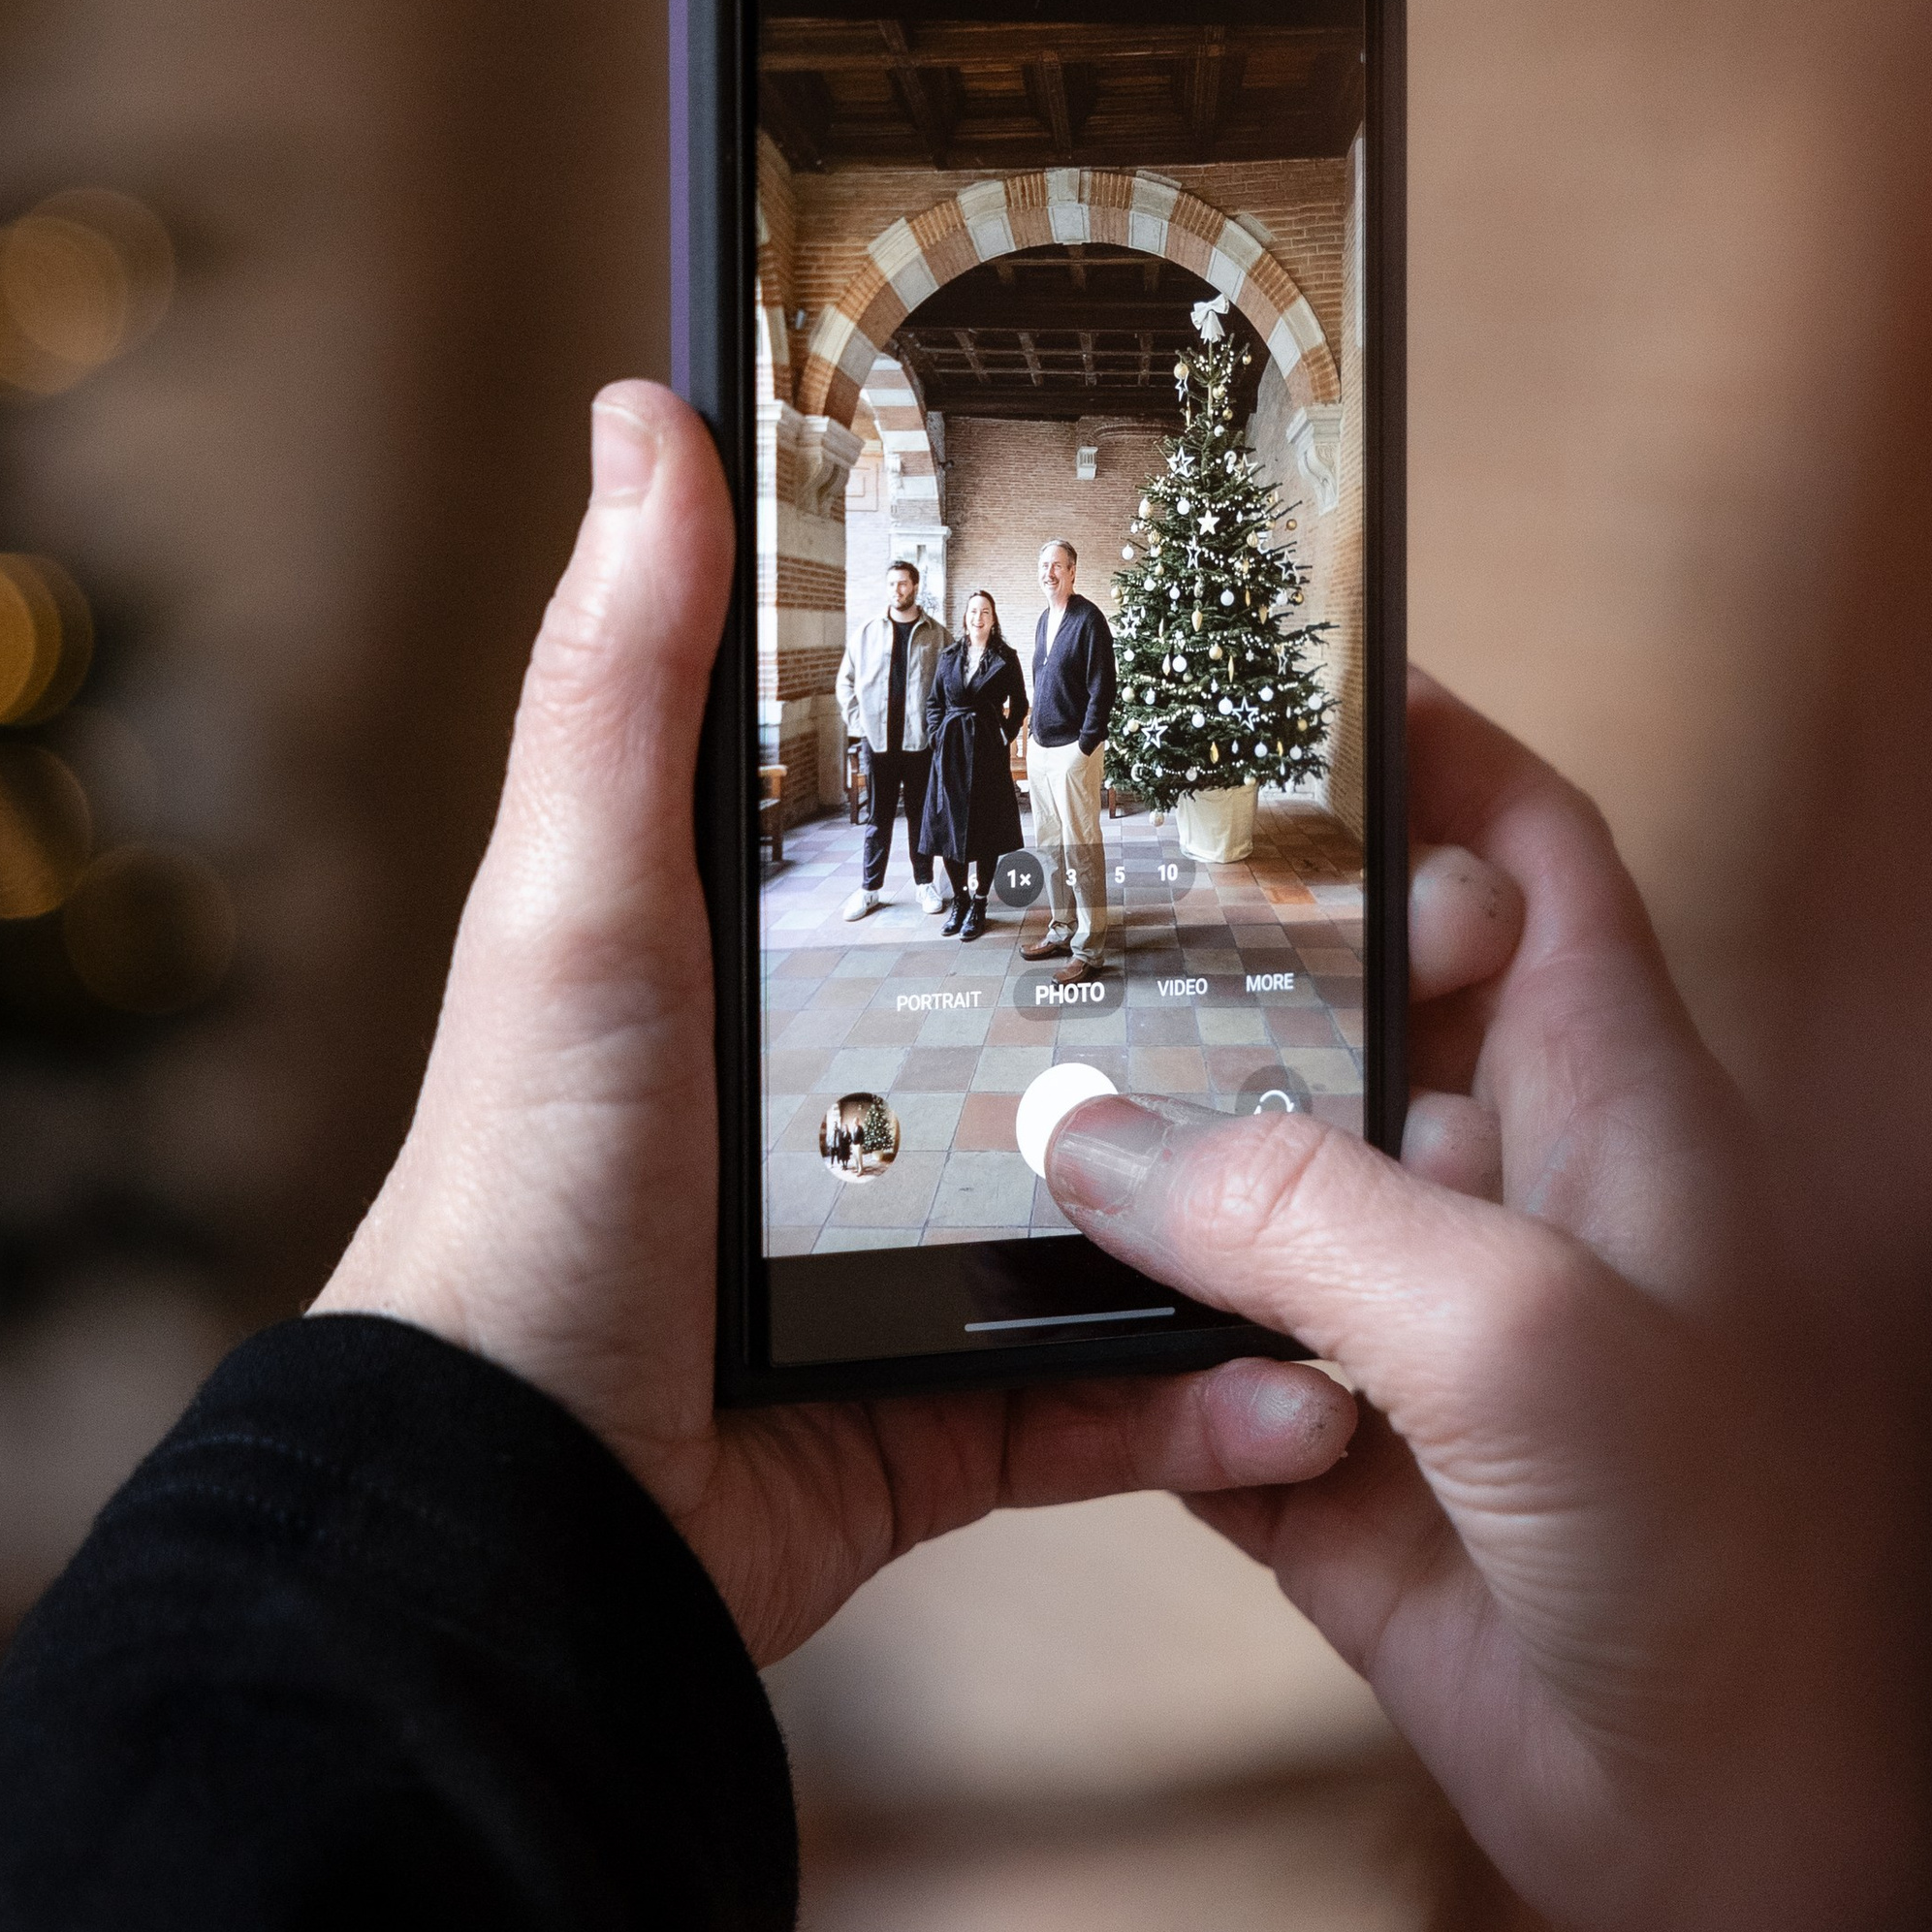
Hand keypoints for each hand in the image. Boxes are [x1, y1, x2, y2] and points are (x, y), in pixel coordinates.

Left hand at [314, 384, 1354, 1663]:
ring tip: (1412, 1159)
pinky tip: (1314, 1381)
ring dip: (1273, 1207)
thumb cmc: (521, 1189)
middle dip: (1255, 996)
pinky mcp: (938, 1418)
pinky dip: (1214, 1401)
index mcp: (775, 958)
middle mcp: (852, 1097)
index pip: (957, 822)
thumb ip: (623, 679)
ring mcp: (905, 1262)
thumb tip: (642, 413)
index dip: (1097, 761)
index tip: (1260, 705)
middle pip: (1087, 1016)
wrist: (514, 1519)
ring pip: (1139, 1214)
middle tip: (1417, 938)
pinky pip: (1114, 1401)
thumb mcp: (577, 907)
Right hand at [1046, 673, 1894, 1931]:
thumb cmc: (1734, 1557)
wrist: (1757, 1855)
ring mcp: (1430, 1349)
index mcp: (1618, 1107)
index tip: (1286, 685)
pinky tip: (1059, 1339)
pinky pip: (1204, 1388)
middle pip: (1353, 1025)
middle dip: (1225, 974)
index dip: (1427, 761)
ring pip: (1255, 1208)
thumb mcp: (1518, 1329)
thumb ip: (1296, 1213)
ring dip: (1152, 1184)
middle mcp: (1522, 1203)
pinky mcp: (1354, 1492)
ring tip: (1011, 1117)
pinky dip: (1137, 1370)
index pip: (1528, 864)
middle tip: (1066, 913)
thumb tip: (1091, 1133)